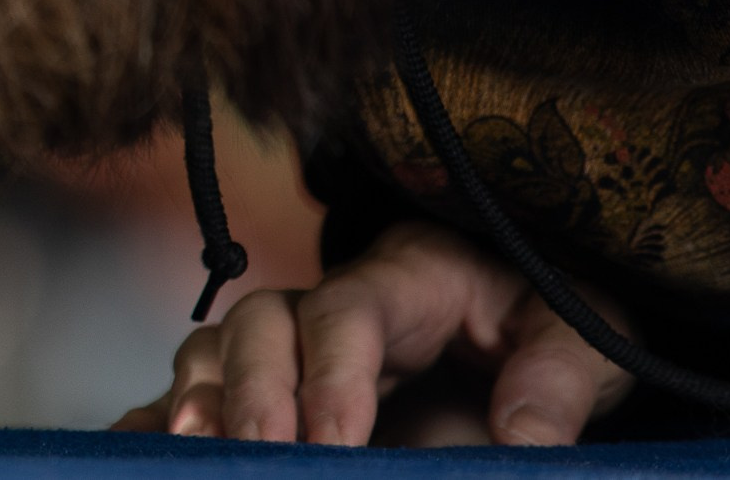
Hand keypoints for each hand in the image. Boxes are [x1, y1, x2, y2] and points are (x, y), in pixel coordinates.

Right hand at [112, 222, 632, 445]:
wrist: (526, 311)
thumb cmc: (550, 316)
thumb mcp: (585, 340)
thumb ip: (558, 382)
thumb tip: (524, 440)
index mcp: (408, 276)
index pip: (347, 312)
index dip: (331, 374)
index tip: (335, 443)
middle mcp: (335, 297)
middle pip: (263, 321)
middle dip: (252, 389)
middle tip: (258, 453)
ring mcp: (298, 338)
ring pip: (221, 345)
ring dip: (202, 394)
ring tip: (191, 444)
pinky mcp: (279, 381)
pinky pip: (206, 387)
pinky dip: (165, 412)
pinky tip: (144, 444)